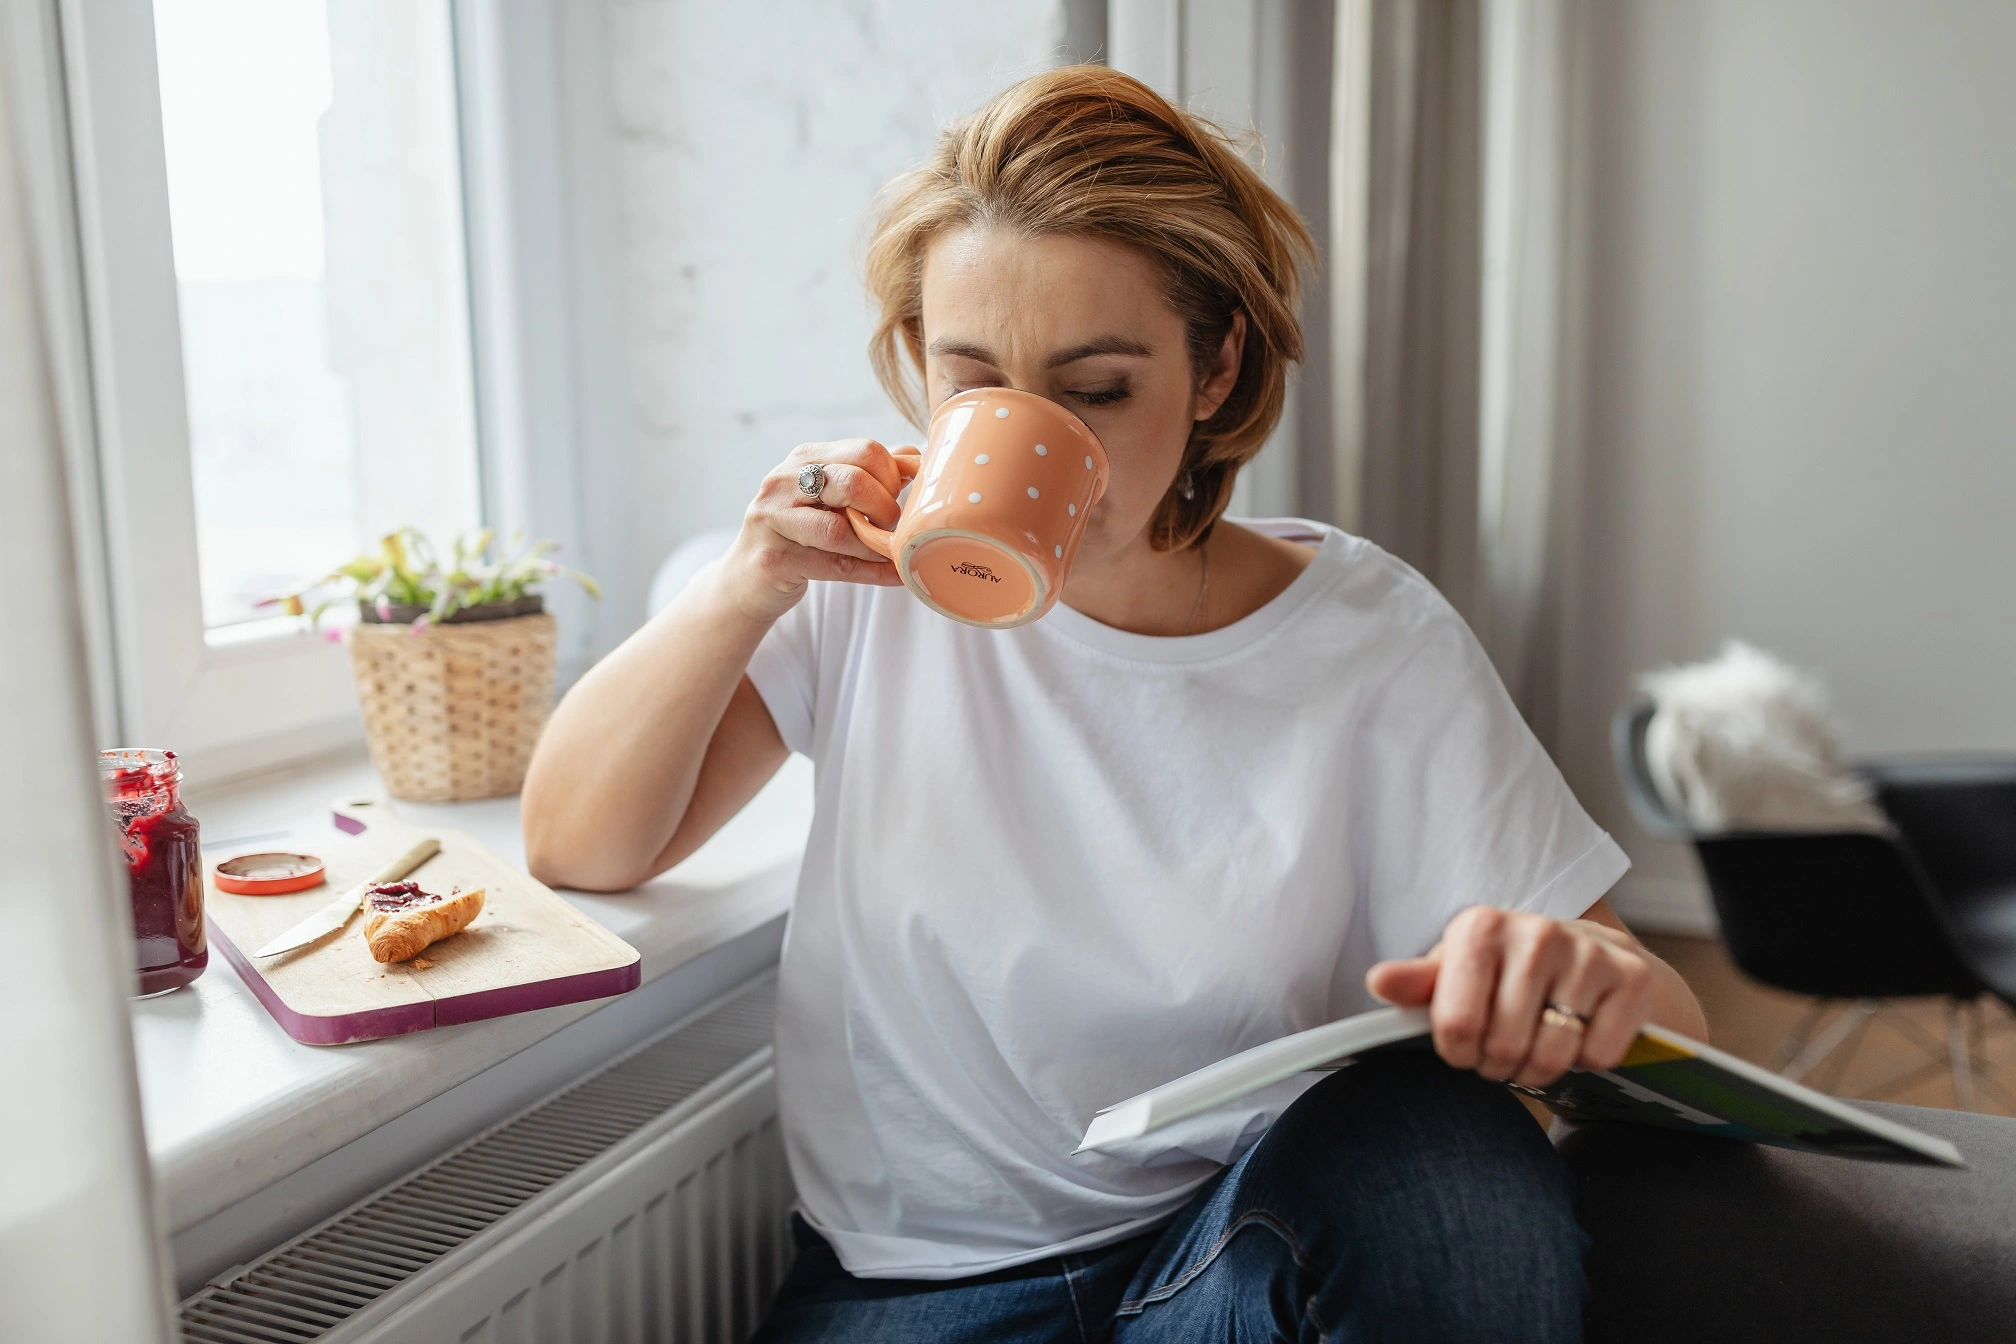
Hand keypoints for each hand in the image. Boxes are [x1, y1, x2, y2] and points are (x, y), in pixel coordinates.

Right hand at [721, 438, 914, 619]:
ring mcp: (773, 520)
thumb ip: (868, 476)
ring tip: (889, 552)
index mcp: (804, 458)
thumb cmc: (797, 535)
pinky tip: (894, 574)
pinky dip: (872, 572)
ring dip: (875, 545)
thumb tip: (912, 456)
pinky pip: (835, 566)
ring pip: (839, 529)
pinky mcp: (774, 559)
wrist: (746, 580)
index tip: (898, 499)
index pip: (864, 451)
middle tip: (891, 527)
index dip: (893, 477)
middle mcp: (783, 482)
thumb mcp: (829, 498)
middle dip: (885, 508)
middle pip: (853, 482)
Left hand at [1364, 906, 1655, 1088]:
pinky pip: (1599, 1055)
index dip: (1457, 1052)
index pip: (1456, 1025)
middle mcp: (1536, 932)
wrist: (1592, 958)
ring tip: (1535, 1047)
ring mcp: (1587, 953)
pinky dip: (1587, 1061)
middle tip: (1503, 1051)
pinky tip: (1579, 1033)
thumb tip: (1379, 982)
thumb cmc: (1508, 971)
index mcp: (1480, 927)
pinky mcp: (1632, 978)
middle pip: (1503, 1047)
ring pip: (1552, 1056)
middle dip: (1499, 1064)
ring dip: (1540, 1069)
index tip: (1464, 1046)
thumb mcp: (1456, 972)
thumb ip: (1417, 983)